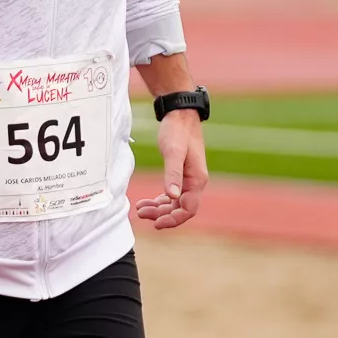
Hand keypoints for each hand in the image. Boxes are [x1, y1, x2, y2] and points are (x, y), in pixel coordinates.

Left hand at [133, 110, 207, 230]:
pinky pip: (172, 195)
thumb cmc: (177, 131)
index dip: (173, 219)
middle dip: (162, 215)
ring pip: (175, 203)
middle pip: (180, 209)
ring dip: (159, 209)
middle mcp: (195, 182)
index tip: (156, 223)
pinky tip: (147, 202)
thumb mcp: (173, 152)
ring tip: (140, 209)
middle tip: (141, 213)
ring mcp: (189, 179)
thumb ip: (173, 174)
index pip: (188, 209)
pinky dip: (160, 201)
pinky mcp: (181, 174)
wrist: (180, 114)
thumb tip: (172, 196)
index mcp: (197, 180)